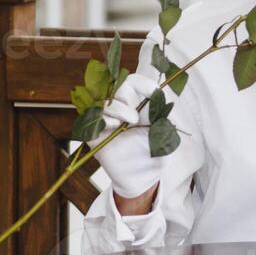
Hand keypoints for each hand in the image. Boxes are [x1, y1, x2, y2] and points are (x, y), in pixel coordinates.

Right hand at [92, 73, 163, 198]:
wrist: (143, 173)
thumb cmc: (152, 149)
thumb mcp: (162, 127)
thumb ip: (160, 110)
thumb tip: (159, 94)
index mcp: (135, 103)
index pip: (133, 81)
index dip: (142, 83)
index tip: (154, 91)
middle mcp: (118, 107)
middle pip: (116, 86)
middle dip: (128, 95)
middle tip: (138, 112)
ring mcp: (104, 119)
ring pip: (104, 100)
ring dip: (119, 108)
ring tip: (132, 121)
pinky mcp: (93, 132)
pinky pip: (93, 118)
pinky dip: (105, 119)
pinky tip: (116, 126)